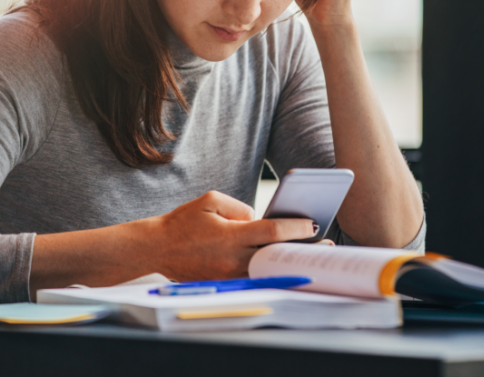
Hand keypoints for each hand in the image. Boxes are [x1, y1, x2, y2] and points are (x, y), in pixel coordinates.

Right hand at [148, 191, 315, 280]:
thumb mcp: (211, 201)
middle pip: (275, 255)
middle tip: (326, 246)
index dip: (295, 229)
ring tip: (309, 255)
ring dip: (287, 262)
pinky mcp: (225, 282)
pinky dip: (270, 270)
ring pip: (267, 269)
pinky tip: (283, 264)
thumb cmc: (183, 221)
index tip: (314, 224)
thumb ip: (241, 208)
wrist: (157, 247)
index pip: (271, 232)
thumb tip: (260, 218)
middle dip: (301, 250)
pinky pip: (254, 276)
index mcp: (230, 235)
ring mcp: (229, 274)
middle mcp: (232, 258)